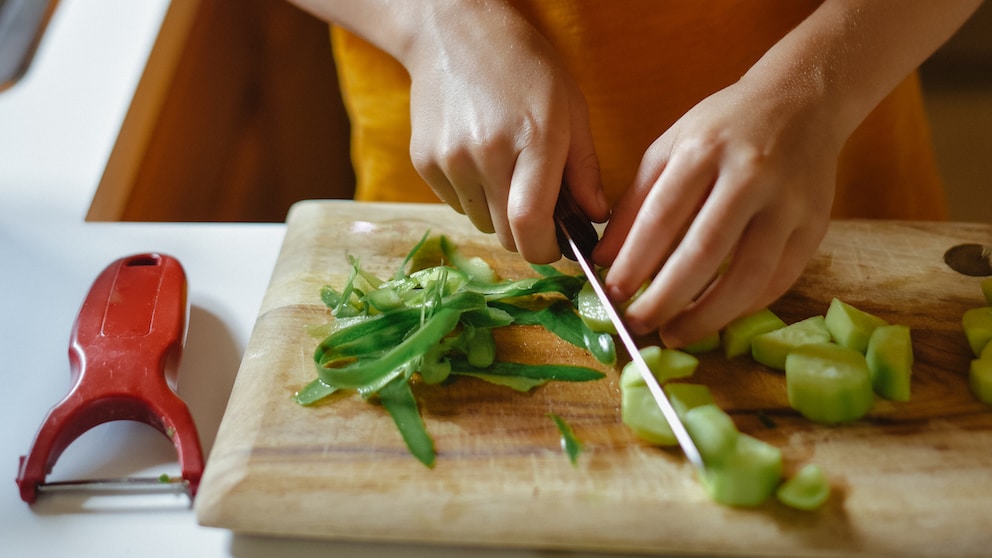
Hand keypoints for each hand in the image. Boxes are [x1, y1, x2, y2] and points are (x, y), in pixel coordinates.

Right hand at [403, 2, 607, 263]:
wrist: (454, 34)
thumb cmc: (524, 68)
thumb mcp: (570, 108)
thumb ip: (584, 169)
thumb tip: (594, 218)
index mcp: (534, 138)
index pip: (531, 223)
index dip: (544, 250)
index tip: (555, 249)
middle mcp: (487, 152)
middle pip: (505, 233)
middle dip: (526, 233)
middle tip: (537, 207)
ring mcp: (450, 158)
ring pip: (481, 222)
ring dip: (498, 212)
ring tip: (505, 170)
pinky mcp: (424, 162)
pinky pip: (456, 204)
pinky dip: (472, 196)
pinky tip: (478, 158)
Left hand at [593, 76, 838, 346]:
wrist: (803, 101)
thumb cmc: (725, 128)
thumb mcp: (670, 147)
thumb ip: (636, 202)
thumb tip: (604, 259)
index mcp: (705, 149)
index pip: (662, 217)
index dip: (635, 262)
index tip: (612, 293)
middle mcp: (750, 175)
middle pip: (704, 251)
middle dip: (666, 298)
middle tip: (638, 325)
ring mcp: (789, 202)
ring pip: (748, 274)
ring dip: (708, 315)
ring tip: (676, 333)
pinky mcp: (816, 225)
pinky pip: (779, 279)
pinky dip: (745, 306)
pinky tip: (717, 317)